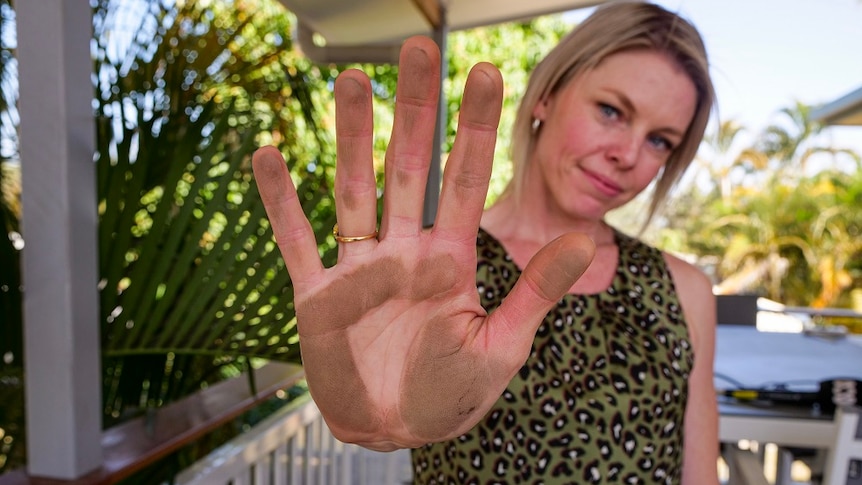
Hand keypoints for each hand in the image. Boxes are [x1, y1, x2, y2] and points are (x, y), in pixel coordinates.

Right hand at [253, 36, 593, 450]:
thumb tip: (587, 238)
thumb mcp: (503, 346)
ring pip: (353, 190)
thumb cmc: (453, 394)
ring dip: (349, 138)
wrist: (396, 429)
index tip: (485, 75)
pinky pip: (297, 240)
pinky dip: (281, 202)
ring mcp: (359, 269)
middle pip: (409, 168)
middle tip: (416, 48)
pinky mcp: (317, 296)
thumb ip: (536, 291)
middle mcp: (404, 252)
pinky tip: (267, 156)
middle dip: (415, 110)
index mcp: (450, 261)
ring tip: (349, 82)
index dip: (475, 129)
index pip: (466, 181)